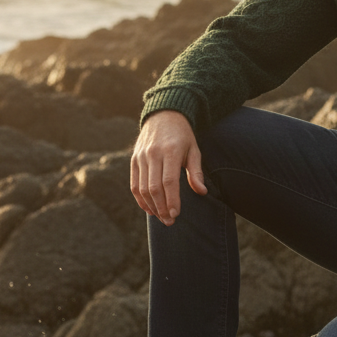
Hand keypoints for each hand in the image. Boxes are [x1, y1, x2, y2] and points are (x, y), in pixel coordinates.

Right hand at [130, 110, 206, 225]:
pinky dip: (140, 199)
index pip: (169, 181)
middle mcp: (153, 154)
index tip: (176, 214)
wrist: (163, 115)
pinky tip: (149, 209)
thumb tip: (202, 192)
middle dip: (162, 207)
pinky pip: (134, 183)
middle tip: (170, 221)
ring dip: (151, 206)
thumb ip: (196, 172)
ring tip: (161, 218)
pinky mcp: (134, 159)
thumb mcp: (194, 149)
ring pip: (143, 188)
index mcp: (171, 151)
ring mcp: (141, 156)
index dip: (172, 200)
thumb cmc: (182, 136)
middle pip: (154, 187)